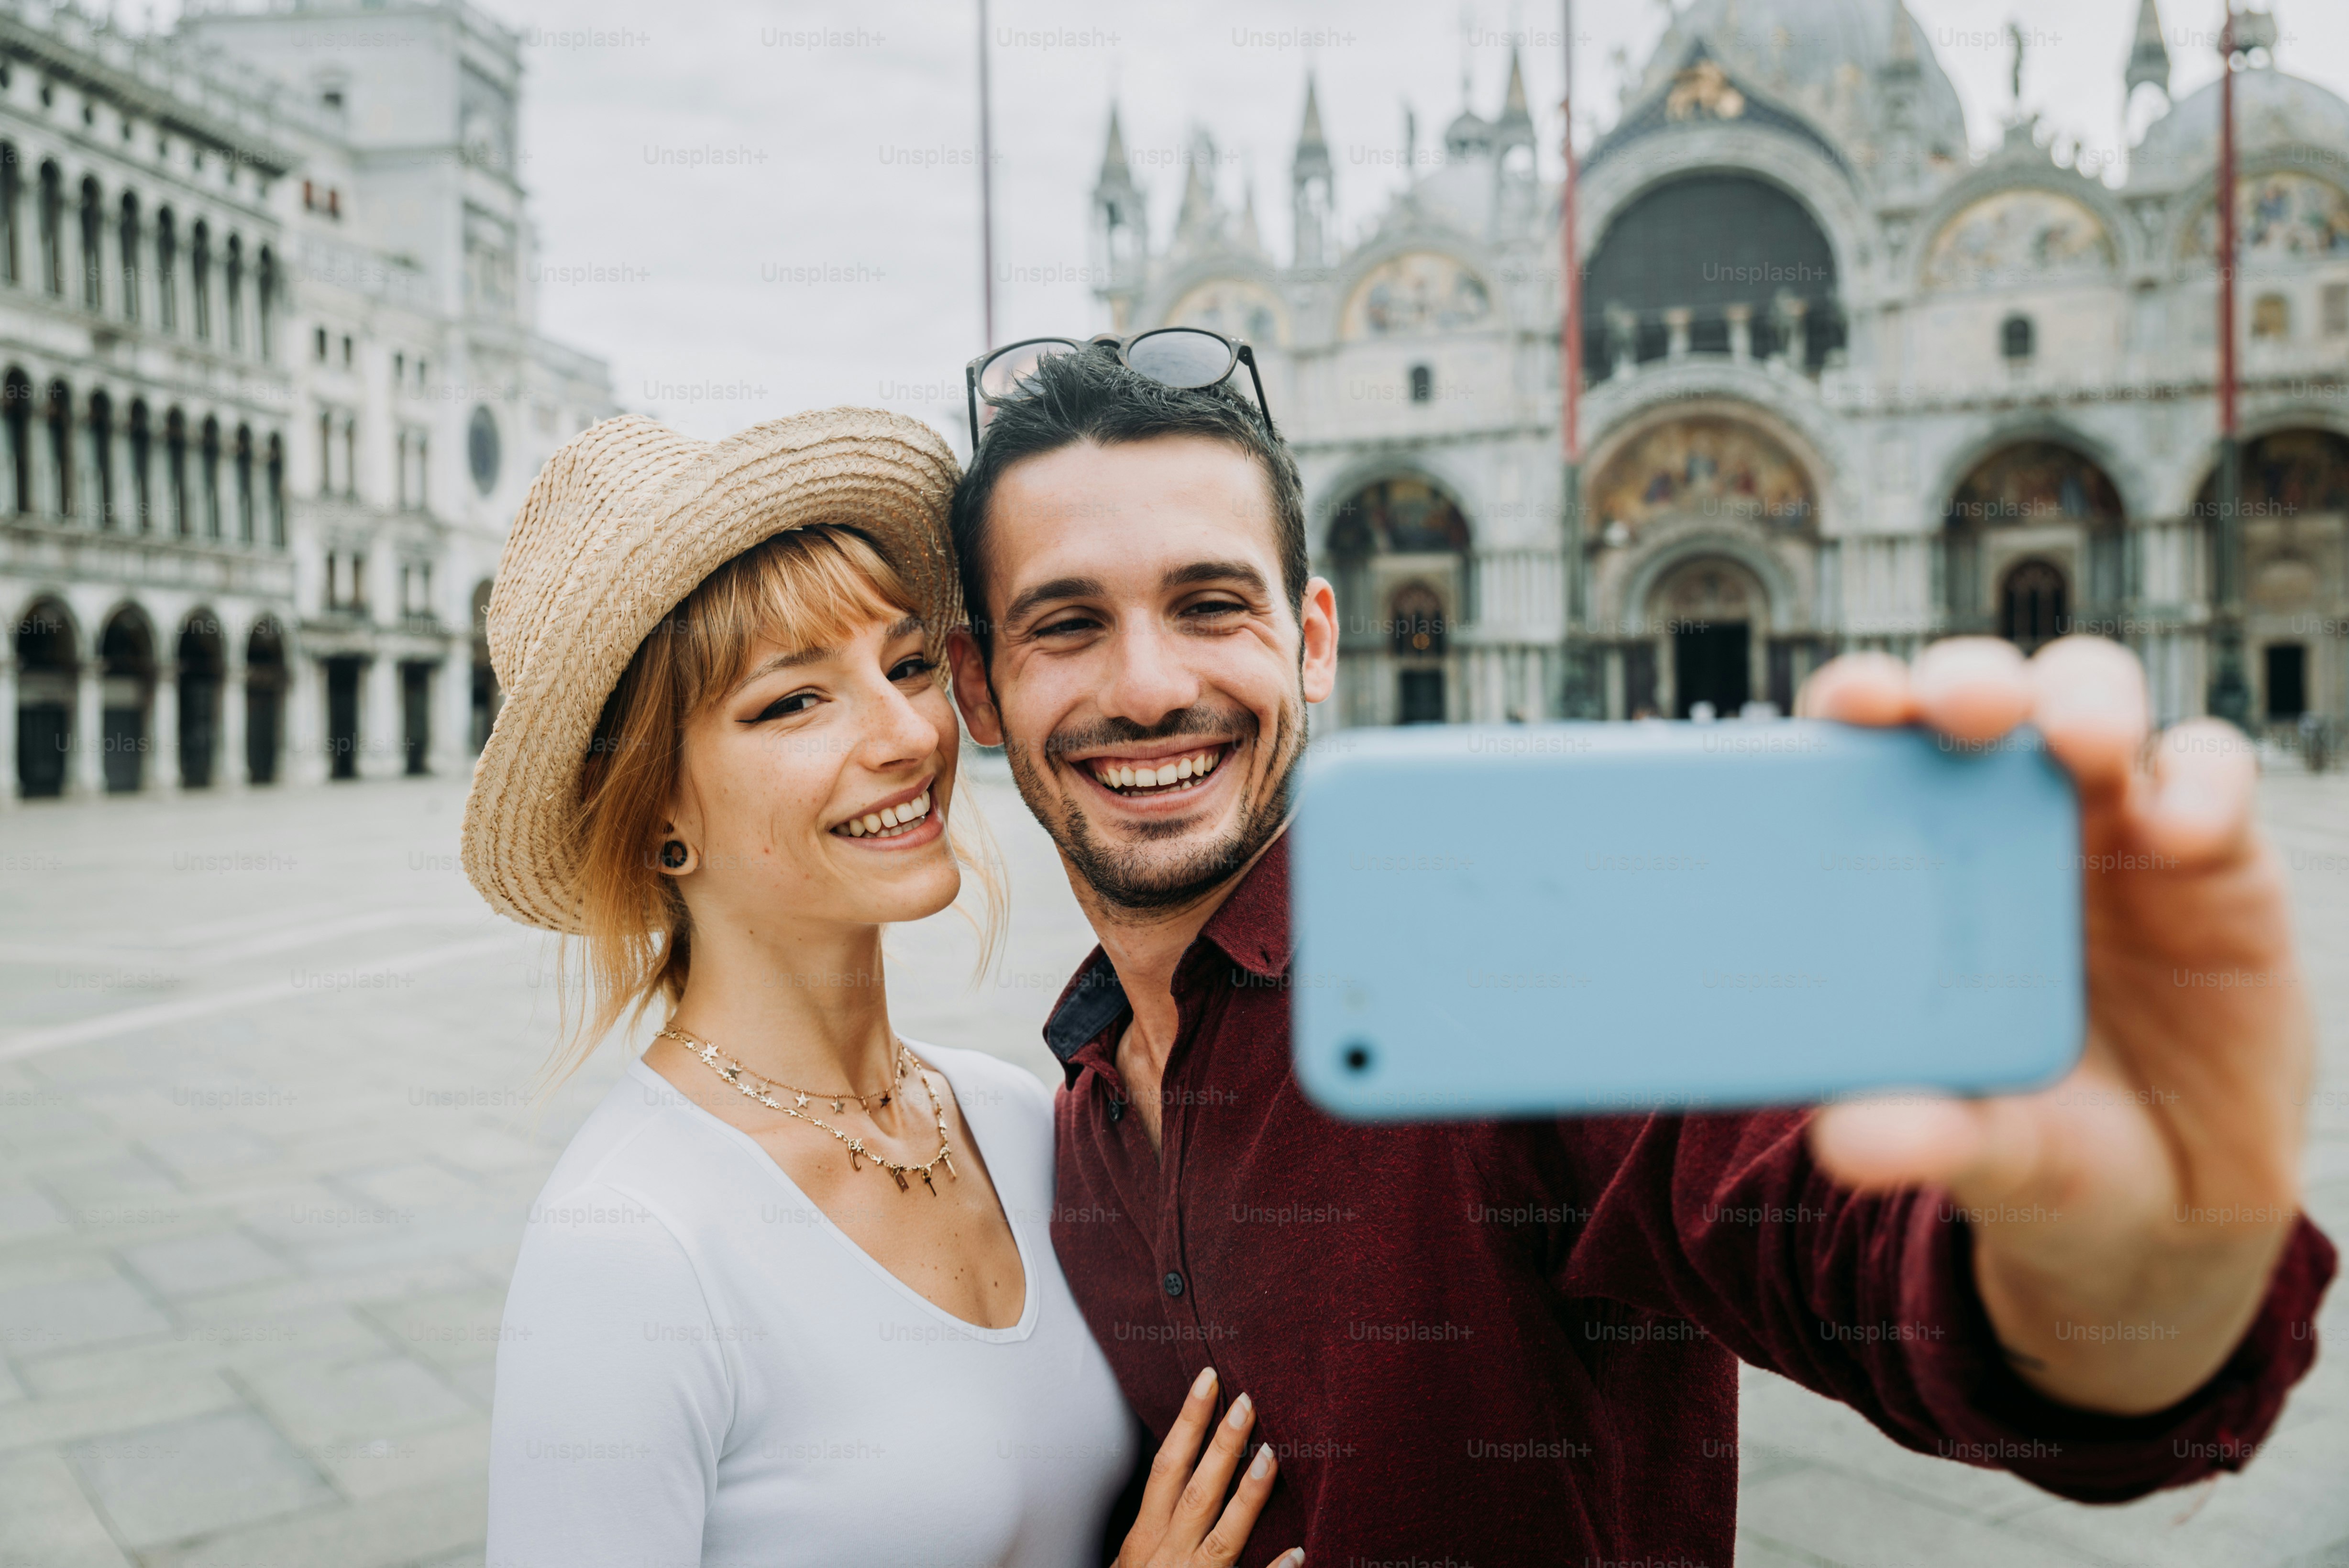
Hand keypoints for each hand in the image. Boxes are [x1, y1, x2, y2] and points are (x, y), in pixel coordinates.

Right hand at [1116, 1366, 1301, 1567]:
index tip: (1209, 1380)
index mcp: (1145, 1537)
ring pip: (1224, 1537)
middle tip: (1247, 1402)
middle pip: (1197, 1493)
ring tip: (1272, 1457)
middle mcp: (1168, 1554)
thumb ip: (1152, 1527)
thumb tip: (1173, 1485)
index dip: (1188, 1422)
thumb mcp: (1130, 1560)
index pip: (1168, 1468)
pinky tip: (1298, 1552)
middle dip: (1222, 1445)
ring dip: (1248, 1497)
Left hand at [1797, 636, 2311, 1414]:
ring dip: (2086, 701)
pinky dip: (2201, 783)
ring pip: (2094, 704)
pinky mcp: (2214, 854)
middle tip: (1965, 708)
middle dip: (1971, 680)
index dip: (1858, 704)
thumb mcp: (1981, 1147)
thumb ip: (1920, 1134)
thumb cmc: (2038, 1138)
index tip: (1847, 702)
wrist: (2167, 1197)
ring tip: (2082, 741)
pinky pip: (2212, 774)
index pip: (1871, 750)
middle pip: (1983, 700)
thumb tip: (1842, 1143)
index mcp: (1914, 864)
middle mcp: (2005, 823)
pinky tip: (2181, 831)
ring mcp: (2111, 826)